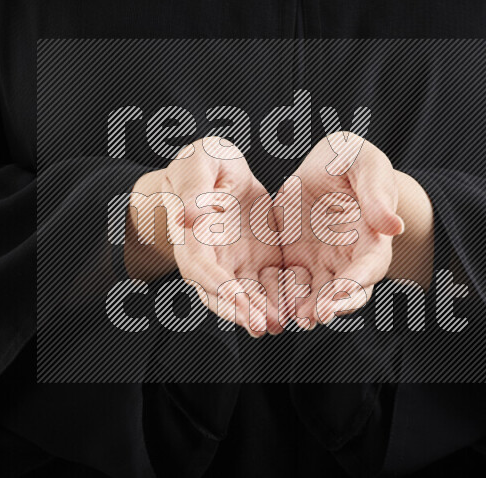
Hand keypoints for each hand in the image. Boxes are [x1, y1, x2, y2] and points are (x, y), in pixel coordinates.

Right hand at [127, 137, 282, 336]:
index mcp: (192, 235)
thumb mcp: (199, 162)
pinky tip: (296, 309)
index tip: (232, 294)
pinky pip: (270, 285)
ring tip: (281, 324)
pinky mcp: (259, 261)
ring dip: (261, 312)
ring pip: (246, 296)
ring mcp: (236, 263)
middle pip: (220, 293)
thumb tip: (188, 215)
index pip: (198, 265)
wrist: (222, 174)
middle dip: (240, 310)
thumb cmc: (204, 164)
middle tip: (261, 324)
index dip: (214, 281)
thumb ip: (194, 187)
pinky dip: (280, 299)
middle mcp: (212, 257)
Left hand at [276, 133, 404, 326]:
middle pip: (346, 291)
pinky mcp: (297, 259)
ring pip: (317, 294)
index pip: (371, 266)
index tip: (341, 294)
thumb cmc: (353, 160)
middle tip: (314, 316)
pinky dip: (283, 296)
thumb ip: (377, 193)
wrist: (325, 163)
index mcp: (373, 237)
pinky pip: (289, 283)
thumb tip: (394, 227)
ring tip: (294, 318)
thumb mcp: (365, 164)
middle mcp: (349, 257)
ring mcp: (322, 261)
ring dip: (307, 308)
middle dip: (331, 305)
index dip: (357, 282)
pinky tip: (272, 303)